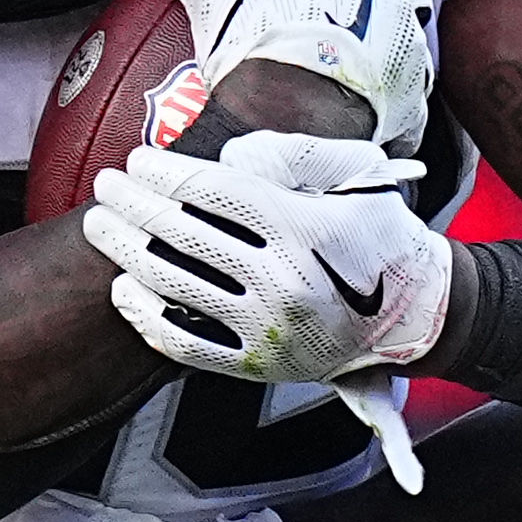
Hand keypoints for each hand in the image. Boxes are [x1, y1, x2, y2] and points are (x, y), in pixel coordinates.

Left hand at [86, 130, 449, 385]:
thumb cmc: (382, 238)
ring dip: (125, 251)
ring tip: (103, 226)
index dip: (164, 172)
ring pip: (172, 285)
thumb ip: (297, 156)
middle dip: (131, 203)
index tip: (137, 160)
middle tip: (105, 185)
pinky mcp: (257, 365)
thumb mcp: (359, 178)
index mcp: (305, 229)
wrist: (418, 317)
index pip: (213, 192)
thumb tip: (228, 157)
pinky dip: (146, 317)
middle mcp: (282, 281)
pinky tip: (125, 290)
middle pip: (181, 234)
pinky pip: (184, 344)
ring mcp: (266, 328)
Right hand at [143, 0, 435, 155]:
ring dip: (386, 54)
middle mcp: (392, 3)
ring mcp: (407, 56)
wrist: (294, 125)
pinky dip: (388, 110)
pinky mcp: (410, 107)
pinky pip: (405, 105)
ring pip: (406, 45)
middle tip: (356, 7)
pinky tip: (363, 117)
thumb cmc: (264, 51)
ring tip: (354, 71)